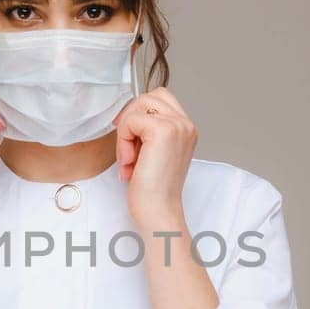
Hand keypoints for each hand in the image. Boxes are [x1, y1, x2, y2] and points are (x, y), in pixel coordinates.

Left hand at [113, 86, 196, 229]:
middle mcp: (186, 124)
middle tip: (127, 150)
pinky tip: (129, 163)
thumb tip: (126, 113)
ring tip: (129, 159)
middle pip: (148, 96)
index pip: (159, 98)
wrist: (158, 212)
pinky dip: (123, 142)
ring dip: (126, 132)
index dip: (138, 114)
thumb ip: (149, 131)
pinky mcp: (163, 130)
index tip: (129, 140)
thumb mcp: (154, 152)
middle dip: (130, 120)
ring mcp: (177, 125)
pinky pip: (131, 121)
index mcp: (186, 128)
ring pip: (138, 106)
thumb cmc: (152, 190)